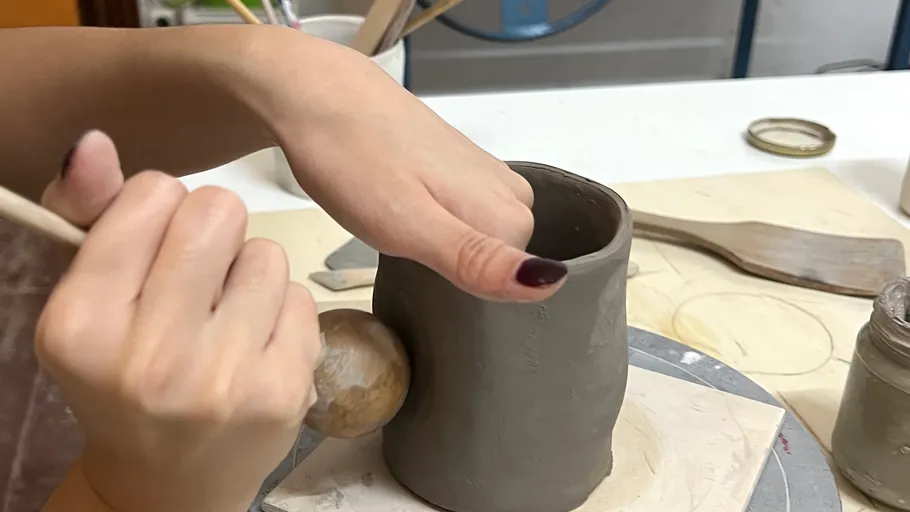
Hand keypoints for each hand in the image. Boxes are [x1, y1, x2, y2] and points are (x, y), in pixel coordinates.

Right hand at [39, 131, 320, 511]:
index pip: (154, 195)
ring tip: (224, 320)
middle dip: (213, 231)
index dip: (162, 208)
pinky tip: (255, 348)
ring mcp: (226, 381)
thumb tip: (95, 142)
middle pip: (221, 212)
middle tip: (198, 277)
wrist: (166, 482)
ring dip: (249, 275)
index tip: (157, 245)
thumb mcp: (87, 301)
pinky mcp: (284, 393)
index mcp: (83, 326)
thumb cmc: (123, 375)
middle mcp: (152, 359)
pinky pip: (303, 298)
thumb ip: (89, 215)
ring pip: (268, 253)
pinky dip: (282, 313)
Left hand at [250, 36, 567, 302]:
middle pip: (496, 264)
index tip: (414, 267)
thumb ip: (477, 260)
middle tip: (399, 244)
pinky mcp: (462, 165)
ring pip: (480, 240)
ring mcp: (487, 175)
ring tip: (396, 223)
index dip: (459, 290)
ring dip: (440, 243)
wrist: (317, 94)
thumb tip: (551, 282)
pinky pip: (465, 215)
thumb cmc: (353, 161)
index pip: (508, 287)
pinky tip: (401, 206)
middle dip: (449, 265)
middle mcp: (511, 193)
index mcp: (508, 214)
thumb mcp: (410, 226)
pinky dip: (433, 220)